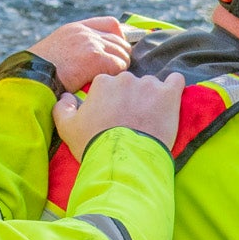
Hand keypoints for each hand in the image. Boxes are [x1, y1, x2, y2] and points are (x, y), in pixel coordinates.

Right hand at [27, 17, 131, 91]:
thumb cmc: (41, 73)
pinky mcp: (95, 57)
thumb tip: (93, 59)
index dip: (119, 38)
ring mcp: (91, 43)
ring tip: (107, 80)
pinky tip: (104, 82)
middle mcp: (85, 32)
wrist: (33, 79)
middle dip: (120, 56)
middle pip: (119, 40)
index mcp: (76, 28)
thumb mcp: (57, 50)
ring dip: (118, 68)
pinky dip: (115, 75)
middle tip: (114, 72)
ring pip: (122, 53)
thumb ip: (76, 48)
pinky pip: (118, 65)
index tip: (119, 51)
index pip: (111, 24)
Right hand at [55, 70, 184, 161]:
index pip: (109, 85)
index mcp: (102, 83)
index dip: (111, 102)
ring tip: (151, 119)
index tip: (114, 117)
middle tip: (133, 121)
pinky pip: (176, 82)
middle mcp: (125, 79)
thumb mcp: (67, 128)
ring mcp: (149, 85)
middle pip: (131, 84)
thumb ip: (62, 108)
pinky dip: (174, 89)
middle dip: (132, 99)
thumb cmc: (94, 144)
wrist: (124, 160)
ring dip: (152, 98)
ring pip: (152, 85)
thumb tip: (65, 96)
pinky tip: (170, 103)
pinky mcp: (169, 94)